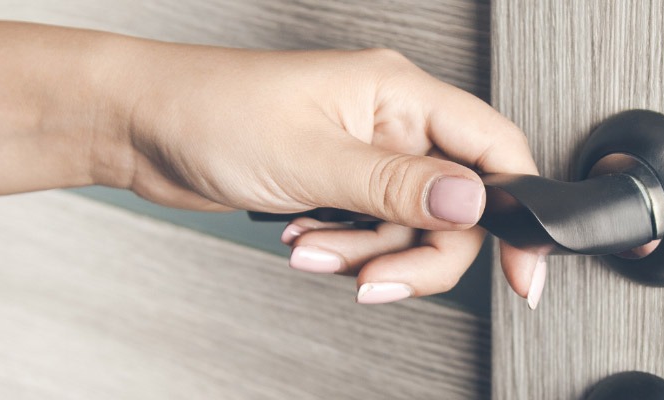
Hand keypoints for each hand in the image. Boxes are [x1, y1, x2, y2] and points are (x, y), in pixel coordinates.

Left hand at [97, 45, 547, 306]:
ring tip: (314, 250)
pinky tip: (303, 239)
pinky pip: (371, 231)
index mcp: (400, 92)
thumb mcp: (314, 159)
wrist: (139, 125)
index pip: (493, 149)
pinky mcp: (338, 181)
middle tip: (376, 282)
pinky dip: (343, 249)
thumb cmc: (209, 110)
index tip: (524, 269)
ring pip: (410, 228)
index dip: (517, 212)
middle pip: (455, 207)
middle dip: (416, 253)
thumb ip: (399, 187)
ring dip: (367, 254)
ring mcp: (366, 152)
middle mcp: (392, 120)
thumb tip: (472, 203)